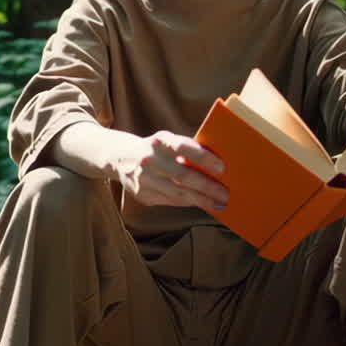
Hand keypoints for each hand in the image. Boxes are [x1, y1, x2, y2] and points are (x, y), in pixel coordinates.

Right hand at [114, 130, 228, 209]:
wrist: (119, 158)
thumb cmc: (155, 148)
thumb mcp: (167, 141)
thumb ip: (187, 150)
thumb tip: (216, 167)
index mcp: (160, 141)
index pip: (184, 148)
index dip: (204, 158)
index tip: (222, 168)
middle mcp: (150, 159)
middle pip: (183, 176)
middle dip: (208, 187)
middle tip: (225, 194)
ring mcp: (144, 179)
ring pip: (178, 193)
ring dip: (201, 200)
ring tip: (218, 203)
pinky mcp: (142, 194)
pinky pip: (170, 201)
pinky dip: (188, 203)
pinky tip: (201, 204)